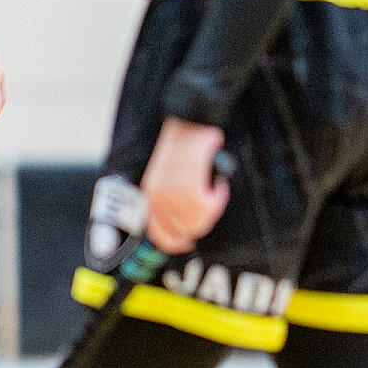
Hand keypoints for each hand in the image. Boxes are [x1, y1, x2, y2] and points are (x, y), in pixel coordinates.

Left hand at [138, 117, 229, 252]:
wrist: (189, 125)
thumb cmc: (183, 150)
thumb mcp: (168, 180)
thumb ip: (173, 204)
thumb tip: (188, 225)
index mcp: (148, 198)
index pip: (160, 237)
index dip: (179, 242)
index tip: (191, 241)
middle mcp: (155, 200)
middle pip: (185, 233)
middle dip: (203, 222)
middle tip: (211, 203)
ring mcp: (169, 195)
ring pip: (199, 222)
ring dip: (213, 207)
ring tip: (215, 188)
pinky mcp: (186, 186)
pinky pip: (210, 206)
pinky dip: (219, 196)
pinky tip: (218, 183)